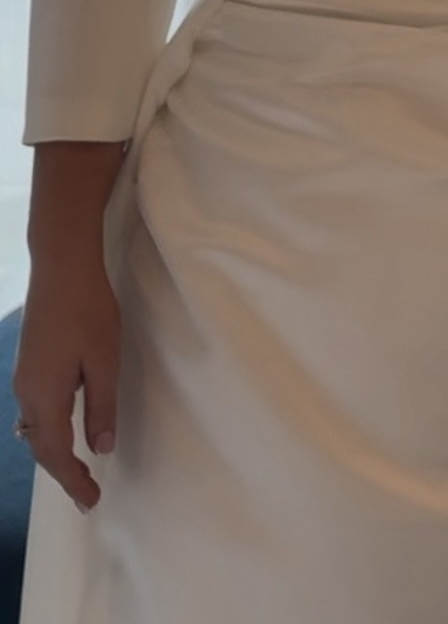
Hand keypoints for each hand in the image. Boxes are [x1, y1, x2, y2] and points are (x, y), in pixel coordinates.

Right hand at [12, 255, 120, 512]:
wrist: (61, 265)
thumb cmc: (89, 310)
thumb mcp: (104, 361)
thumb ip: (102, 406)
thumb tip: (101, 448)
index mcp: (44, 396)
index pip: (56, 453)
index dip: (73, 480)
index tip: (91, 501)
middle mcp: (26, 391)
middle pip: (40, 445)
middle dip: (62, 472)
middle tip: (86, 493)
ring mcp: (24, 374)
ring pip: (34, 427)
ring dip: (53, 451)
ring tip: (75, 468)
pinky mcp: (29, 360)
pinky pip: (33, 409)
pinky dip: (47, 429)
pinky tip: (59, 427)